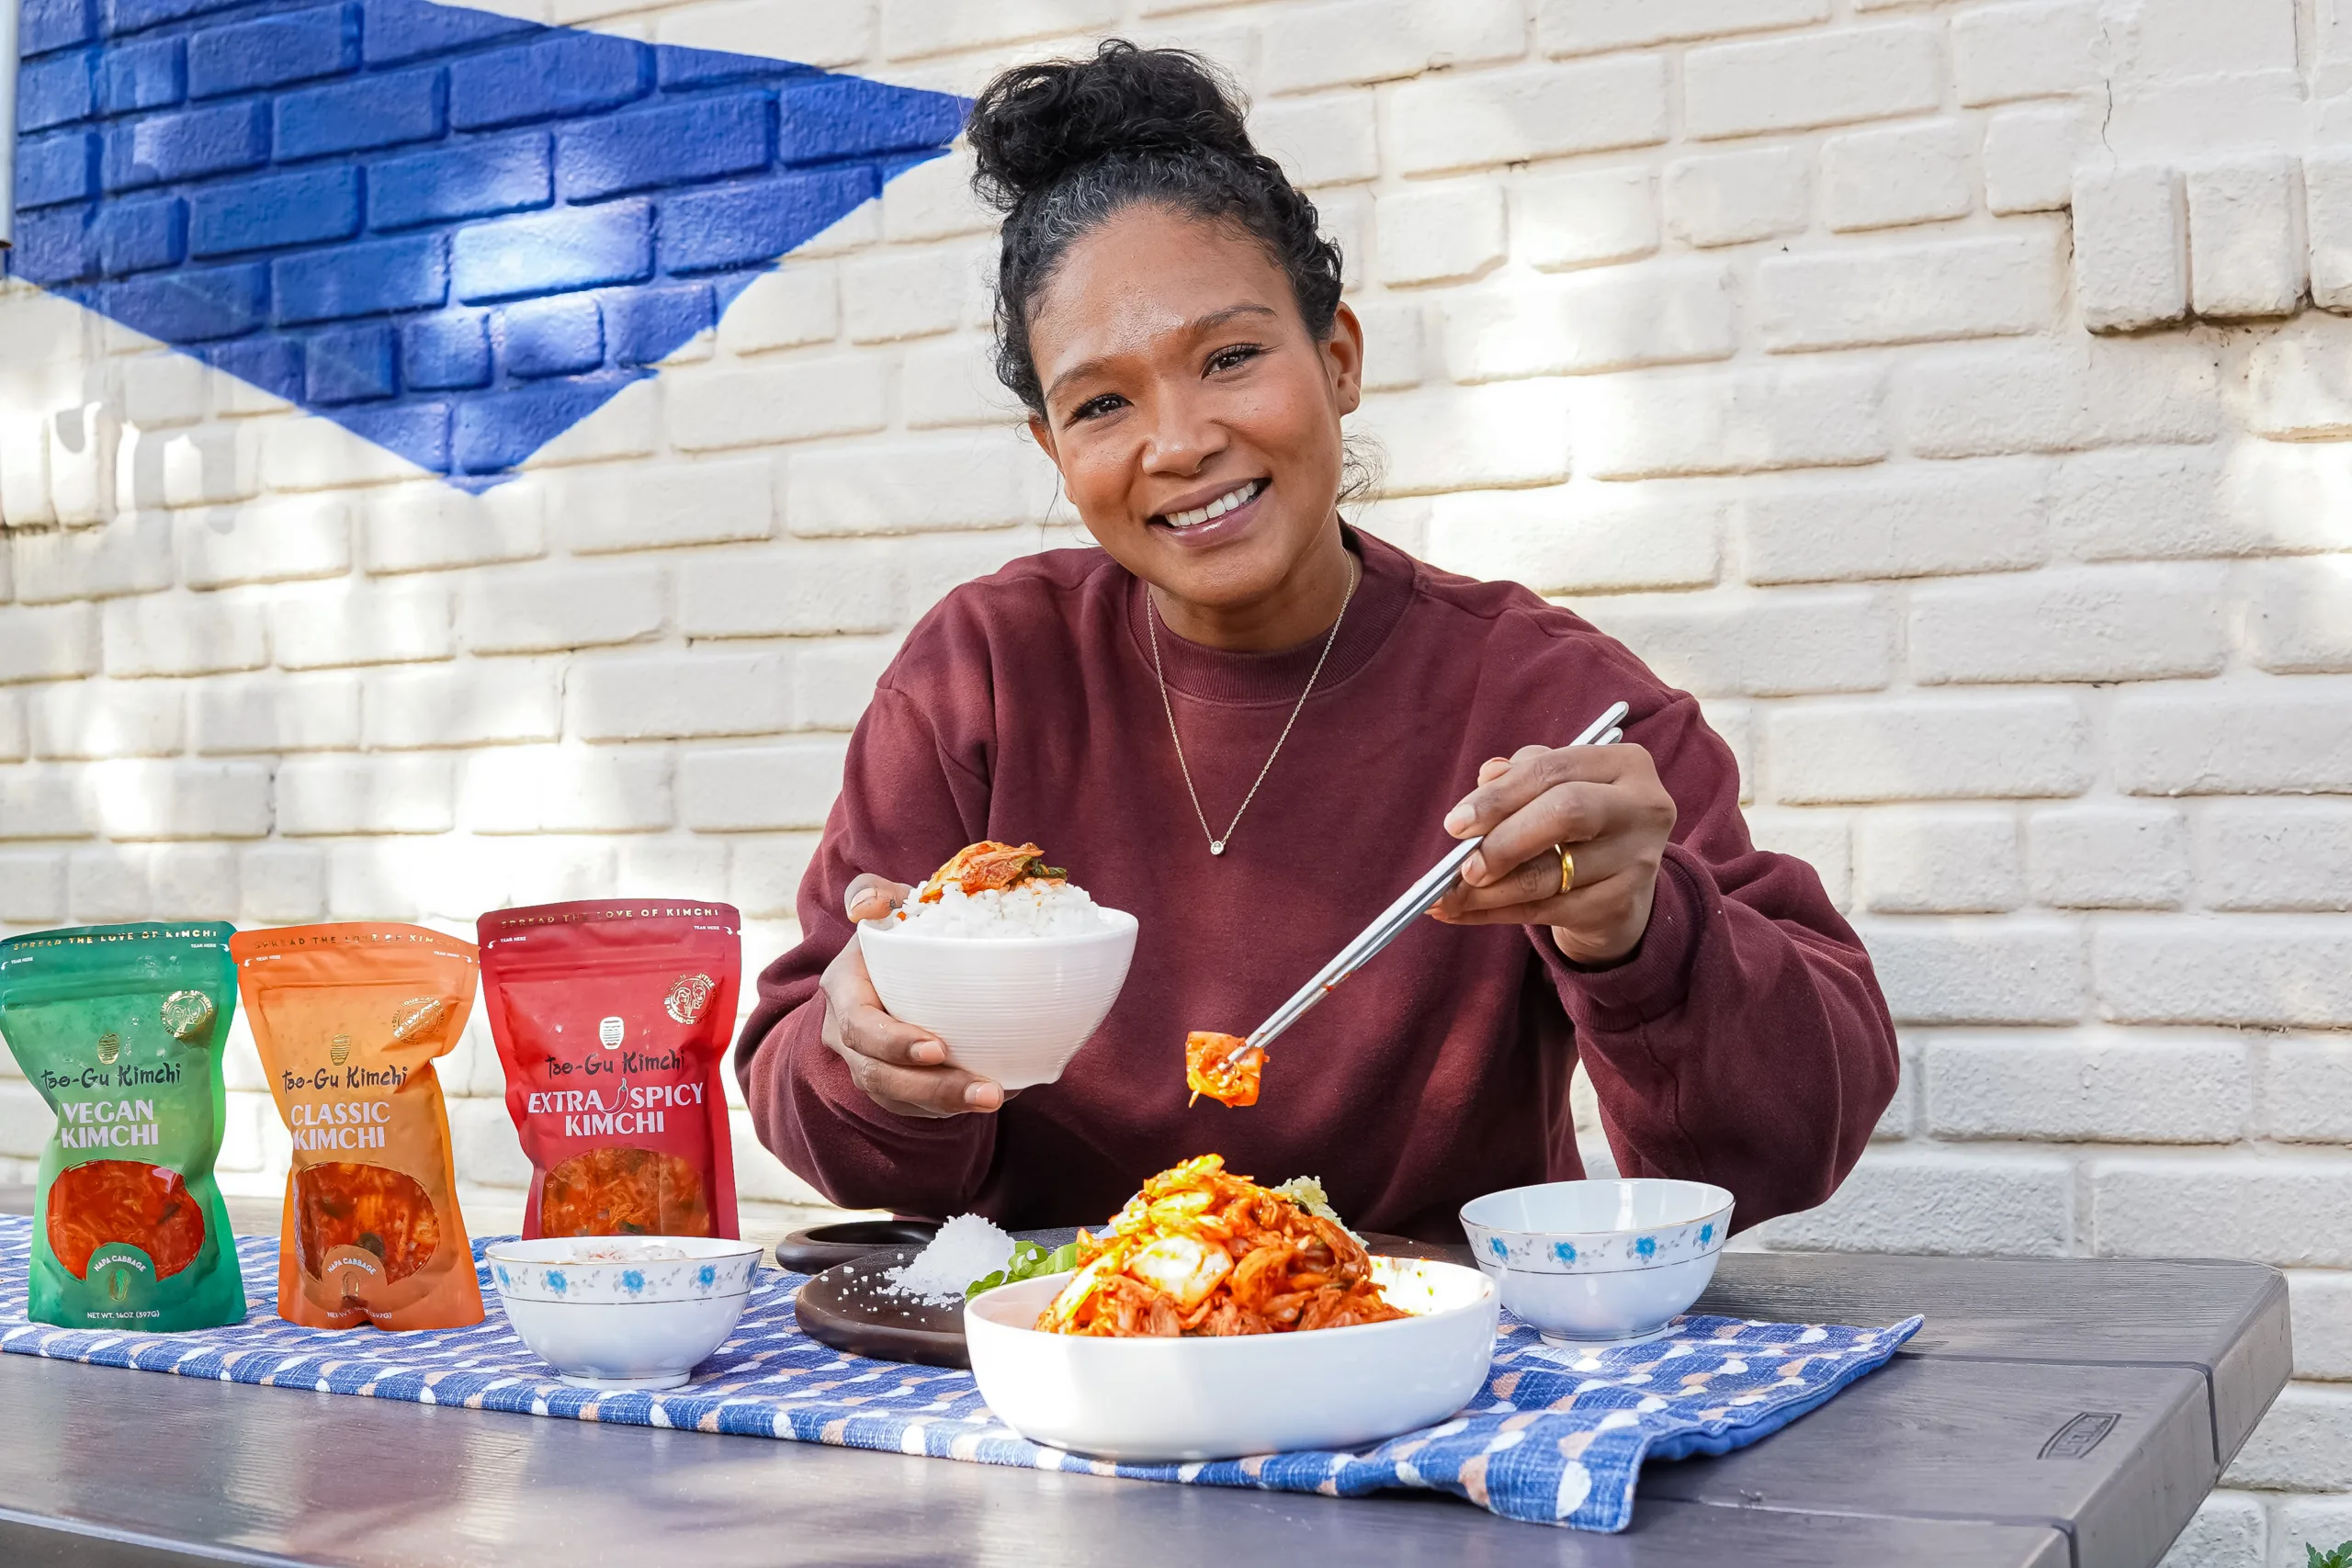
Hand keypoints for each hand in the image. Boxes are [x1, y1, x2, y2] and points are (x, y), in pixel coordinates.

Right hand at [818, 874, 1006, 1117]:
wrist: (901, 963)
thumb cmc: (897, 929)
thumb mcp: (883, 903)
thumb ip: (871, 891)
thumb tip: (868, 905)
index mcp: (845, 992)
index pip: (859, 1026)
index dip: (893, 1042)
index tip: (938, 1048)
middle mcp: (850, 1037)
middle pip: (880, 1076)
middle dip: (932, 1088)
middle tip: (986, 1090)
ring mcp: (871, 1065)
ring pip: (901, 1099)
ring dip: (949, 1103)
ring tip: (996, 1096)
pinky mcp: (897, 1086)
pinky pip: (920, 1107)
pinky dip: (955, 1105)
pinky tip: (1001, 1091)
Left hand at [1430, 743, 1676, 965]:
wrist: (1618, 886)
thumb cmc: (1576, 824)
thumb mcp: (1552, 789)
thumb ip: (1519, 776)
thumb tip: (1486, 776)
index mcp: (1625, 764)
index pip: (1553, 769)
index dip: (1499, 795)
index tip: (1455, 824)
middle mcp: (1643, 807)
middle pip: (1565, 813)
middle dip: (1502, 841)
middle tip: (1461, 865)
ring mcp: (1639, 859)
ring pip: (1552, 874)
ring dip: (1490, 890)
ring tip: (1447, 896)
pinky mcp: (1623, 904)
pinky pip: (1548, 911)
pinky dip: (1499, 913)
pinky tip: (1465, 912)